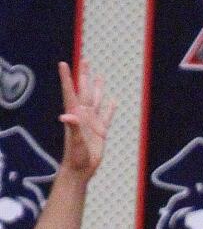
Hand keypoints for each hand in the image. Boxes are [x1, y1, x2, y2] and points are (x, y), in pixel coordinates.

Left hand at [58, 59, 117, 179]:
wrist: (81, 169)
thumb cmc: (75, 156)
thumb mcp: (74, 142)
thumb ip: (72, 128)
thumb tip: (66, 116)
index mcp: (74, 114)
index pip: (70, 91)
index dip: (67, 77)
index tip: (63, 63)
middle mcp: (82, 115)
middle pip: (83, 90)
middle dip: (84, 75)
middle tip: (85, 60)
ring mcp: (92, 122)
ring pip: (95, 100)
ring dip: (97, 88)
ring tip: (99, 76)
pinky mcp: (101, 131)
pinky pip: (107, 116)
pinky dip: (110, 108)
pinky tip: (113, 100)